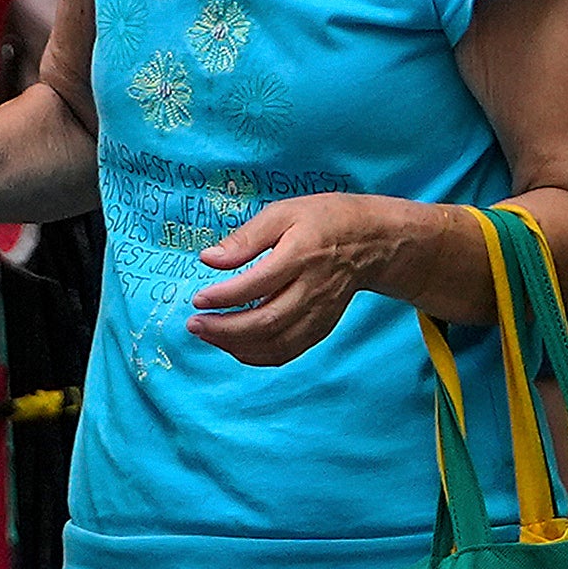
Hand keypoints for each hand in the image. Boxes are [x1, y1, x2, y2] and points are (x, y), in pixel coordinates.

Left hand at [185, 190, 414, 367]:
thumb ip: (246, 238)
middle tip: (194, 324)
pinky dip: (258, 355)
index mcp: (302, 255)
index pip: (258, 284)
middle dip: (225, 329)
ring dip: (237, 346)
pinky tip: (234, 346)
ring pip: (277, 344)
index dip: (224, 296)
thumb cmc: (324, 220)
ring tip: (207, 335)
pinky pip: (288, 351)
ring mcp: (320, 313)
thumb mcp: (284, 212)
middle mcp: (313, 289)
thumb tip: (209, 258)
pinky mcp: (322, 327)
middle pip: (267, 322)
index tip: (198, 299)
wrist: (373, 241)